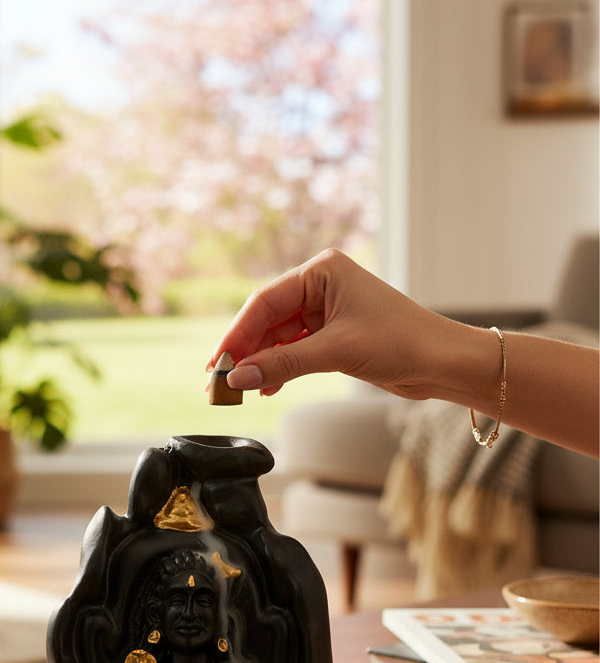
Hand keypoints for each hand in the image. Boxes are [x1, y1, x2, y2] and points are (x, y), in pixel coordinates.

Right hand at [208, 248, 453, 400]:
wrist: (444, 363)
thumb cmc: (403, 342)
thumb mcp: (336, 352)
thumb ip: (282, 364)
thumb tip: (239, 378)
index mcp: (322, 272)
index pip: (265, 302)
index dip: (237, 334)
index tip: (217, 362)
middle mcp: (321, 286)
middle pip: (267, 320)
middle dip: (245, 351)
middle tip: (221, 380)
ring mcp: (326, 311)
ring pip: (278, 338)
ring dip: (260, 363)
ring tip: (240, 389)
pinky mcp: (333, 335)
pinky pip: (293, 350)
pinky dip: (279, 368)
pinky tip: (266, 387)